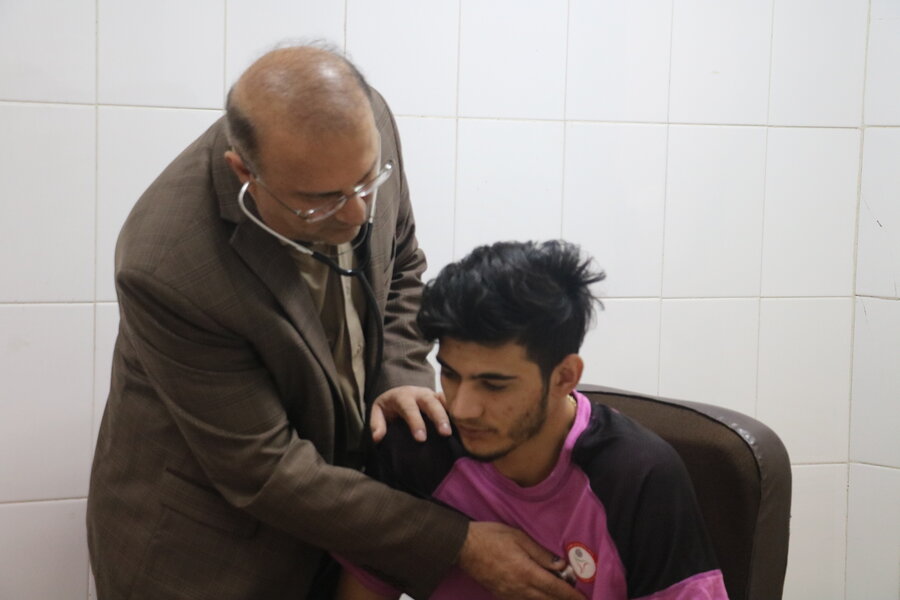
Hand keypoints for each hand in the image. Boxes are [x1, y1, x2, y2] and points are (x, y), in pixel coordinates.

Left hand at [370, 386, 452, 442]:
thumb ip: (376, 424)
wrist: (400, 392)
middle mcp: (420, 393)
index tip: (421, 438)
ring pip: (444, 401)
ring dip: (451, 414)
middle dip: (438, 417)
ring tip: (459, 429)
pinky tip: (466, 422)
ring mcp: (432, 394)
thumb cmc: (389, 406)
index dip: (416, 422)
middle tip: (445, 433)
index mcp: (403, 396)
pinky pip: (451, 402)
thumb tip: (377, 438)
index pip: (409, 408)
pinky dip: (458, 410)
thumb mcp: (378, 412)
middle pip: (431, 402)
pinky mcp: (441, 399)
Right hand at [459, 522, 583, 599]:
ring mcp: (509, 593)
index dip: (572, 596)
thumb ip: (541, 553)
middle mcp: (519, 588)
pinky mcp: (501, 594)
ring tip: (559, 598)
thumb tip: (560, 566)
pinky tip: (538, 596)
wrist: (463, 547)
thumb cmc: (491, 537)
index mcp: (527, 572)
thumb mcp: (519, 537)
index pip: (555, 588)